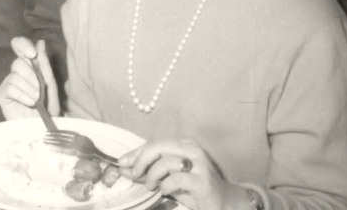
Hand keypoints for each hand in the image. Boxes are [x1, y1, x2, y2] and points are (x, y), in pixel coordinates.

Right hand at [0, 36, 60, 121]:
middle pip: (19, 62)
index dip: (23, 45)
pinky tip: (28, 104)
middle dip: (33, 77)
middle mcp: (17, 72)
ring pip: (15, 75)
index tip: (32, 54)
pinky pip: (11, 87)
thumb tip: (40, 42)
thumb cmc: (48, 108)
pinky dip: (23, 96)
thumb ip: (44, 64)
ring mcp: (9, 82)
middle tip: (39, 91)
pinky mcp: (3, 93)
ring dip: (30, 89)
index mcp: (30, 65)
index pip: (20, 45)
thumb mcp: (50, 84)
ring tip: (35, 101)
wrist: (43, 128)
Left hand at [118, 140, 237, 209]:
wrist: (225, 203)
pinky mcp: (202, 181)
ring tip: (151, 186)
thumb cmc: (195, 189)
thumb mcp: (169, 178)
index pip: (154, 144)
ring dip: (152, 175)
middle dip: (140, 161)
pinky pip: (175, 179)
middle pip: (157, 147)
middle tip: (134, 174)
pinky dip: (165, 185)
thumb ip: (150, 171)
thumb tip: (125, 169)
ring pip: (164, 162)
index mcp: (184, 145)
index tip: (122, 163)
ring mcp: (199, 165)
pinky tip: (165, 190)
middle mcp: (192, 150)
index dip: (136, 153)